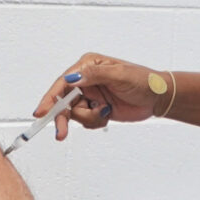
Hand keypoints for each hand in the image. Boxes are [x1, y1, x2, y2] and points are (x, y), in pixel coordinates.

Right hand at [33, 53, 168, 139]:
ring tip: (104, 113)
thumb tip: (72, 78)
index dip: (50, 98)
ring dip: (88, 118)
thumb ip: (94, 75)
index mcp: (88, 66)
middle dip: (62, 117)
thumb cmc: (143, 81)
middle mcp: (85, 80)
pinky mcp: (96, 108)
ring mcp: (90, 95)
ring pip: (74, 114)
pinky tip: (107, 115)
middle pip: (63, 101)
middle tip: (61, 133)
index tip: (41, 112)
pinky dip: (95, 122)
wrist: (158, 98)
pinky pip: (85, 121)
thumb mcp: (119, 75)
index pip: (63, 82)